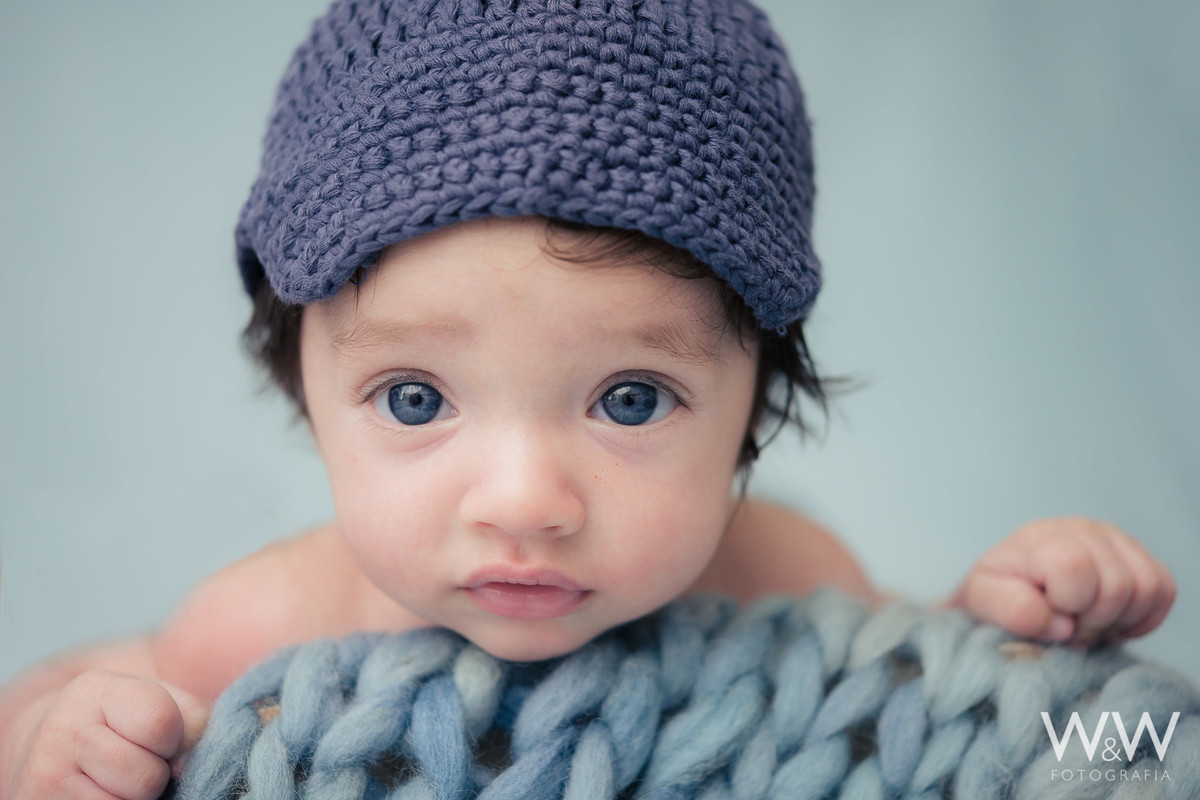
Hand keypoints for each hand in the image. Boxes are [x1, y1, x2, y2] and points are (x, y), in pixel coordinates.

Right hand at [9, 670, 208, 799]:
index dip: (174, 739)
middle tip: (136, 764)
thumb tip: (187, 762)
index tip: (162, 739)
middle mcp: (62, 729)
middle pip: (146, 776)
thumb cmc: (117, 724)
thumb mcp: (155, 703)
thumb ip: (190, 719)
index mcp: (95, 690)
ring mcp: (44, 774)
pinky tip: (100, 793)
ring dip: (134, 799)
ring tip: (118, 781)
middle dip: (154, 775)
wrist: (46, 749)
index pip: (160, 722)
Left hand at [948, 516, 1175, 646]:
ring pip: (1149, 587)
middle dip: (1093, 621)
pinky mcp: (1137, 556)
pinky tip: (1111, 621)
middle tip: (1069, 627)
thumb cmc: (997, 595)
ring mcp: (1114, 540)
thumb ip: (1010, 609)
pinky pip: (1165, 589)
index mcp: (1041, 539)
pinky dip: (1143, 615)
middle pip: (1117, 585)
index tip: (1049, 618)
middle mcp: (1082, 530)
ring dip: (1120, 619)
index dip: (1067, 606)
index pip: (1075, 567)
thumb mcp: (982, 602)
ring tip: (1087, 622)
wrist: (1009, 589)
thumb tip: (1061, 624)